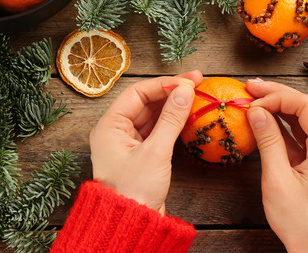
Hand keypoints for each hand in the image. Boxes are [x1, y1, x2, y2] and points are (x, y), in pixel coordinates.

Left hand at [89, 71, 201, 213]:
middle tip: (197, 83)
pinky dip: (171, 122)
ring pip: (152, 115)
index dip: (164, 84)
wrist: (131, 226)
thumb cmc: (134, 191)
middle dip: (171, 92)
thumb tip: (186, 91)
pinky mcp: (140, 155)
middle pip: (145, 102)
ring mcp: (128, 143)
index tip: (189, 80)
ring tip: (196, 96)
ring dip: (173, 106)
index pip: (137, 93)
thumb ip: (172, 119)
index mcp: (109, 126)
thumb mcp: (155, 152)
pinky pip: (156, 130)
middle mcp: (116, 131)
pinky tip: (187, 115)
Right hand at [245, 79, 307, 252]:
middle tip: (251, 88)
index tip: (254, 99)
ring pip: (306, 120)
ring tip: (254, 99)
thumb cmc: (300, 222)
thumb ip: (268, 142)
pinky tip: (265, 120)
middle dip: (279, 96)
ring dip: (281, 109)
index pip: (307, 107)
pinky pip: (305, 136)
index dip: (279, 97)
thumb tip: (256, 112)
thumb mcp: (277, 181)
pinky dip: (285, 127)